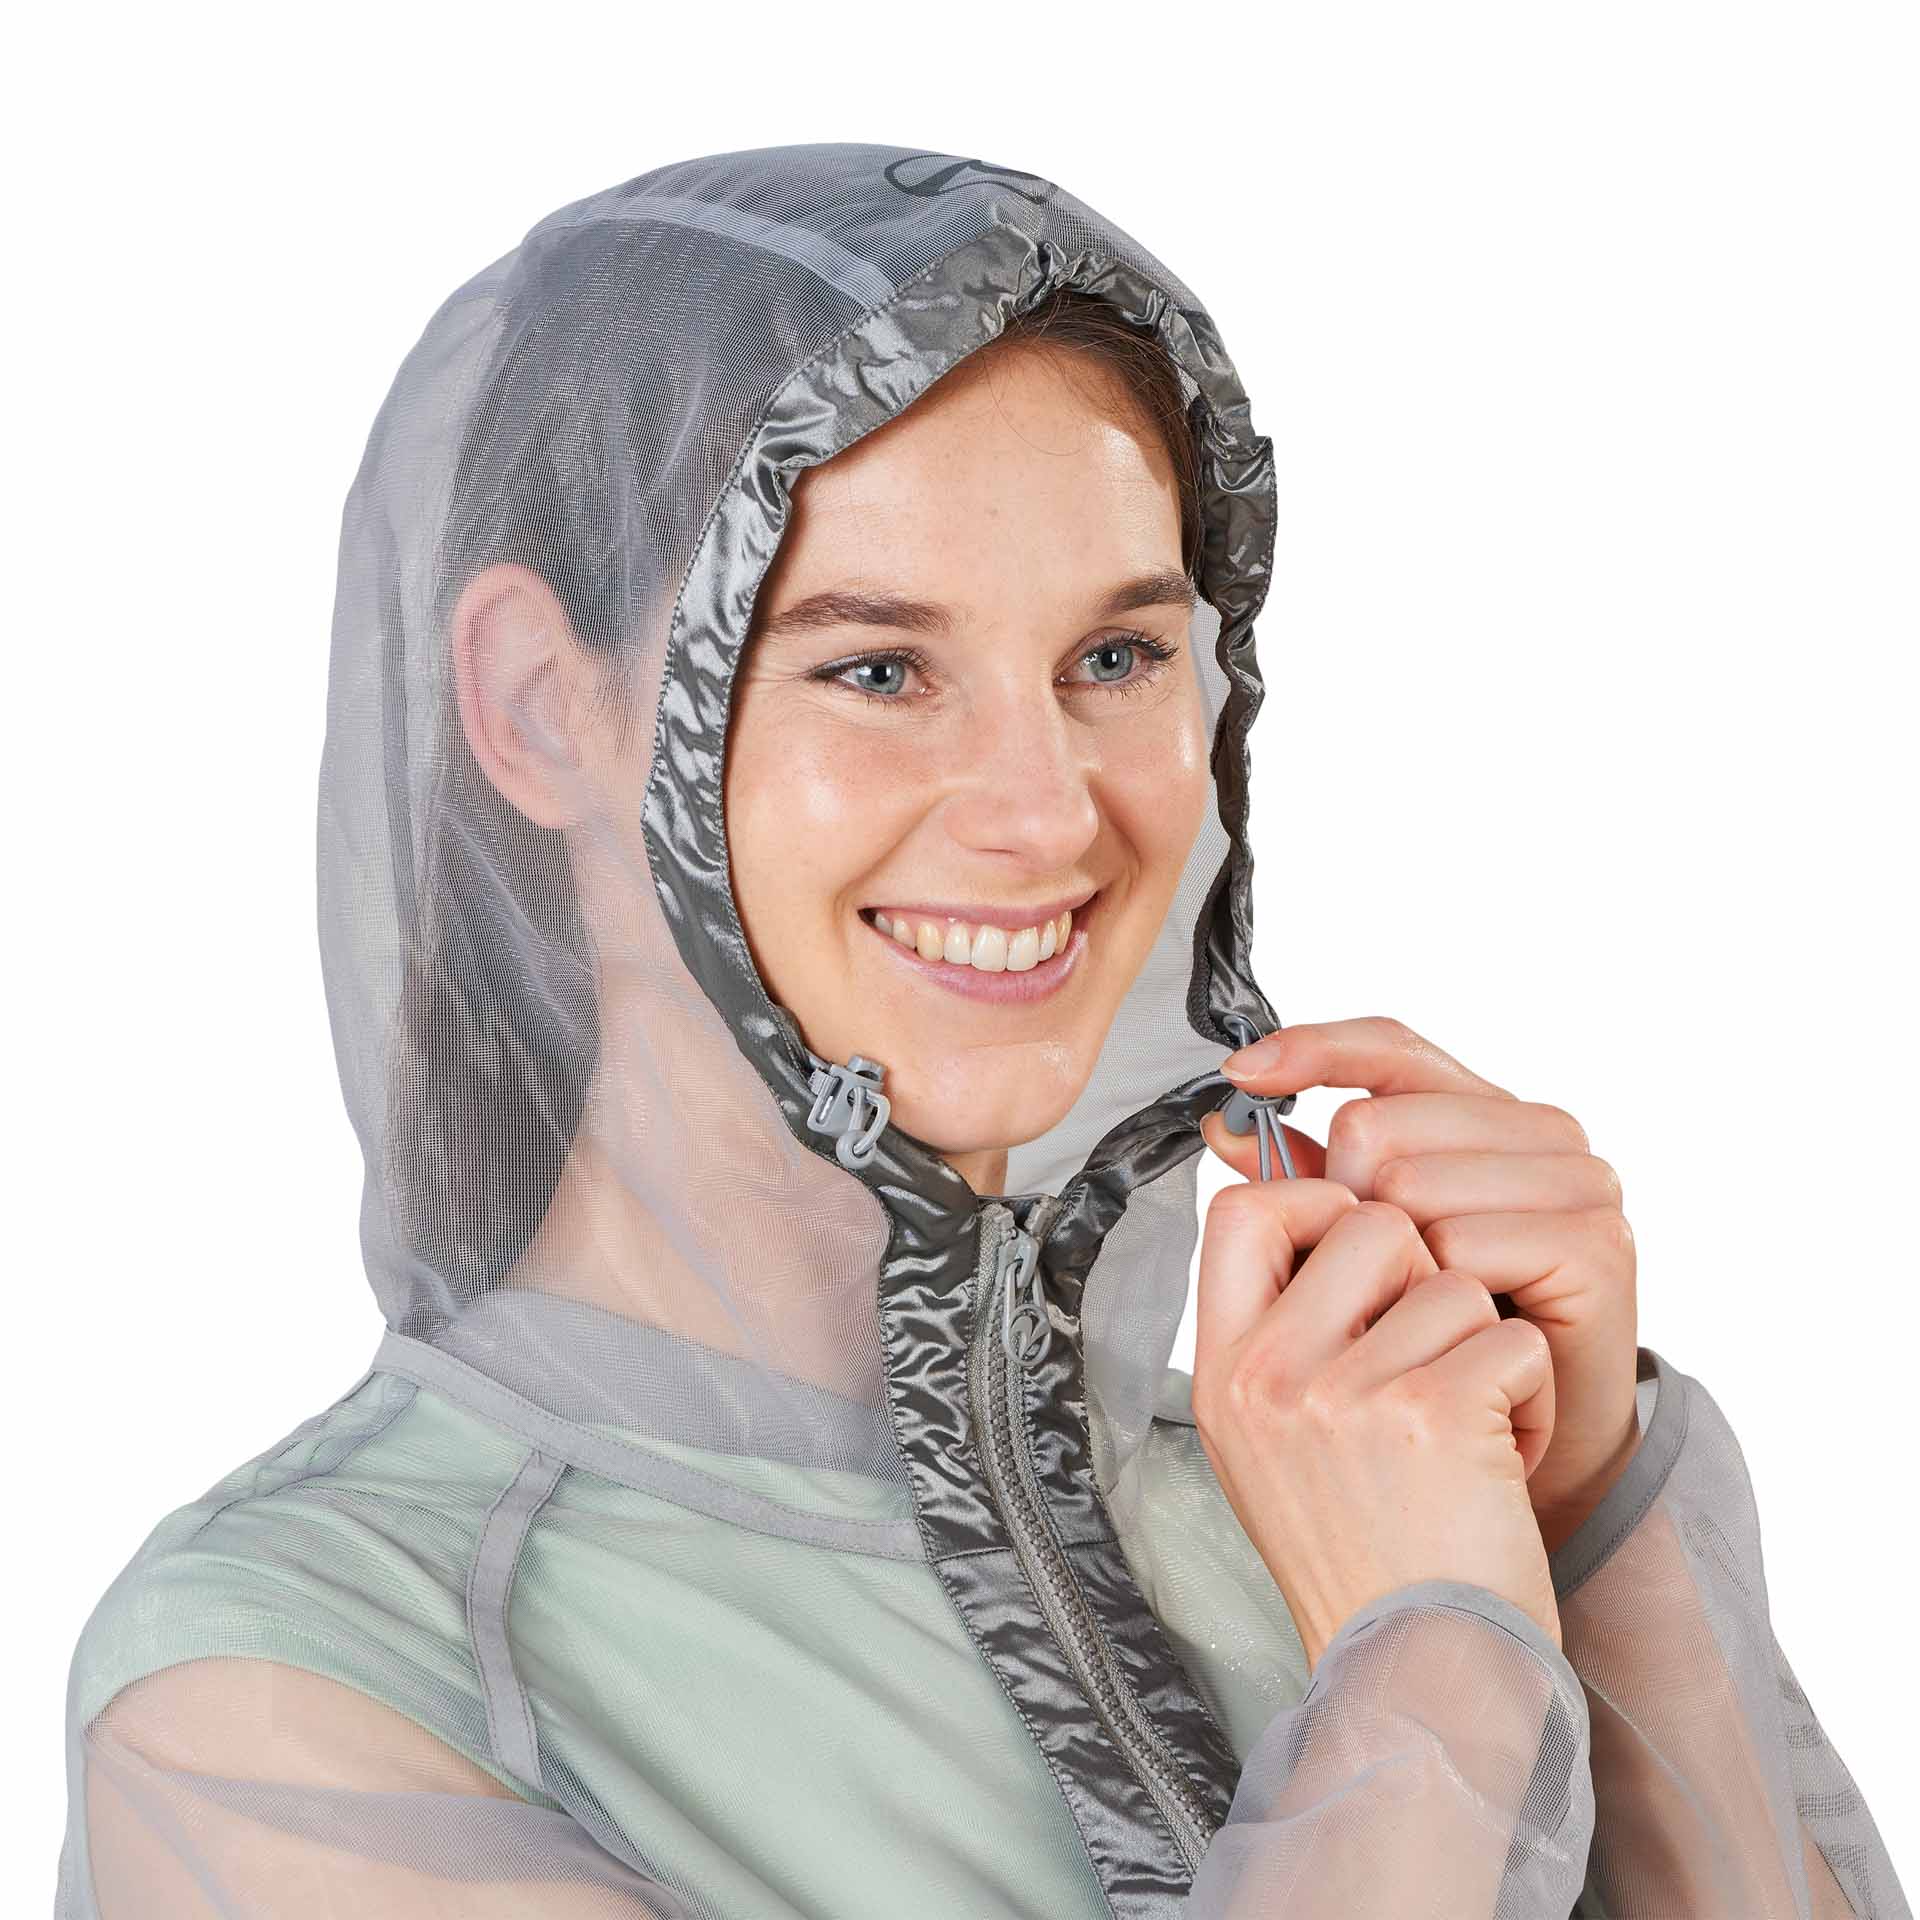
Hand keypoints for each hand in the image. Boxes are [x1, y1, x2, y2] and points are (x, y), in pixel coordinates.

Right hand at [1190, 1176, 1563, 1666]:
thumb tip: (1308, 1201)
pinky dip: (1530, 1396)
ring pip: (1454, 1281)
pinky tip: (1500, 1458)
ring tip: (1467, 1430)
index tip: (1356, 1255)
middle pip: (1369, 1221)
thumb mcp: (1268, 1440)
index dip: (1312, 1200)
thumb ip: (1277, 1330)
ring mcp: (1345, 1395)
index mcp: (1224, 1373)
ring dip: (1485, 1348)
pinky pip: (1511, 1338)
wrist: (1415, 1674)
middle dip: (1423, 1275)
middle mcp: (1270, 1376)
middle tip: (1426, 1359)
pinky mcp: (1432, 1416)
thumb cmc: (1359, 1553)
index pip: (1239, 1209)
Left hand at [1201, 1016, 1640, 1555]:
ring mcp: (1578, 1180)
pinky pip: (1465, 1244)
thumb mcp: (1354, 1255)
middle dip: (1347, 1209)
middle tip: (1377, 1290)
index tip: (1244, 1073)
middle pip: (1378, 1124)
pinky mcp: (1596, 1242)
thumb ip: (1306, 1180)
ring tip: (1423, 1321)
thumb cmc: (1429, 1353)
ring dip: (1396, 1268)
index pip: (1389, 1047)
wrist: (1504, 1467)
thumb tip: (1224, 1124)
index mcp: (1480, 1114)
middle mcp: (1540, 1130)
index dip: (1314, 1051)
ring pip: (1413, 1185)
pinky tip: (1467, 1334)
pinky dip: (1445, 1299)